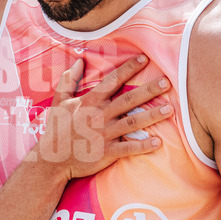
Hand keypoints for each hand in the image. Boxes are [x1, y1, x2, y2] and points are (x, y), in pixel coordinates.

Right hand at [28, 55, 172, 180]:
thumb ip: (69, 80)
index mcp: (89, 102)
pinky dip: (143, 146)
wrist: (50, 160)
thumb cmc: (56, 129)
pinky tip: (158, 142)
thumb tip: (80, 61)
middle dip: (148, 90)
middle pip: (128, 100)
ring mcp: (104, 135)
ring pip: (132, 123)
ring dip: (152, 116)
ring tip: (170, 109)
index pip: (112, 81)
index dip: (128, 69)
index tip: (144, 58)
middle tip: (167, 82)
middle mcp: (99, 116)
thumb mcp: (60, 101)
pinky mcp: (106, 153)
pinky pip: (128, 148)